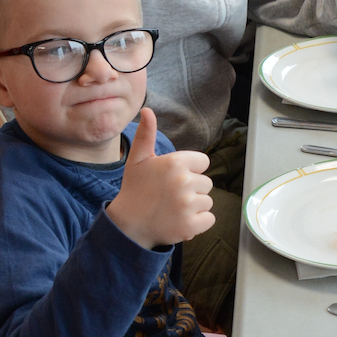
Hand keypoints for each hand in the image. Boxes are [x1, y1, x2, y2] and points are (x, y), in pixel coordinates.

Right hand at [106, 109, 214, 249]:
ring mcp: (188, 205)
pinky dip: (197, 223)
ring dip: (194, 207)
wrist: (127, 226)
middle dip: (192, 190)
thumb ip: (146, 135)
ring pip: (207, 202)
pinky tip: (178, 221)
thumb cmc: (135, 190)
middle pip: (206, 183)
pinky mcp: (191, 225)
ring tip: (172, 209)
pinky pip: (209, 219)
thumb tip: (147, 110)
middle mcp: (184, 182)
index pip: (204, 163)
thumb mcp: (138, 160)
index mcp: (175, 163)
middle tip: (169, 196)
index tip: (172, 179)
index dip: (190, 171)